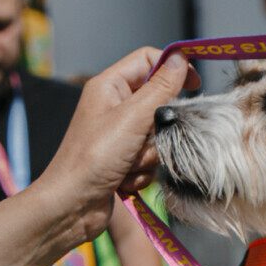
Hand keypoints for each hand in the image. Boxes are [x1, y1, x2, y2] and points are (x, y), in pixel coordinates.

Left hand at [35, 47, 199, 242]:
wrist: (71, 206)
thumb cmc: (93, 159)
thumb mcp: (132, 118)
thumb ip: (160, 87)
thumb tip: (181, 58)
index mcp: (109, 86)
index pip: (148, 60)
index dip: (173, 68)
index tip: (195, 85)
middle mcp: (113, 106)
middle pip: (158, 103)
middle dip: (157, 128)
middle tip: (144, 139)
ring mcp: (119, 135)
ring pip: (157, 135)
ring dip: (149, 155)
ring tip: (127, 165)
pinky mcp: (123, 160)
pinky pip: (150, 158)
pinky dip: (142, 172)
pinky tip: (123, 181)